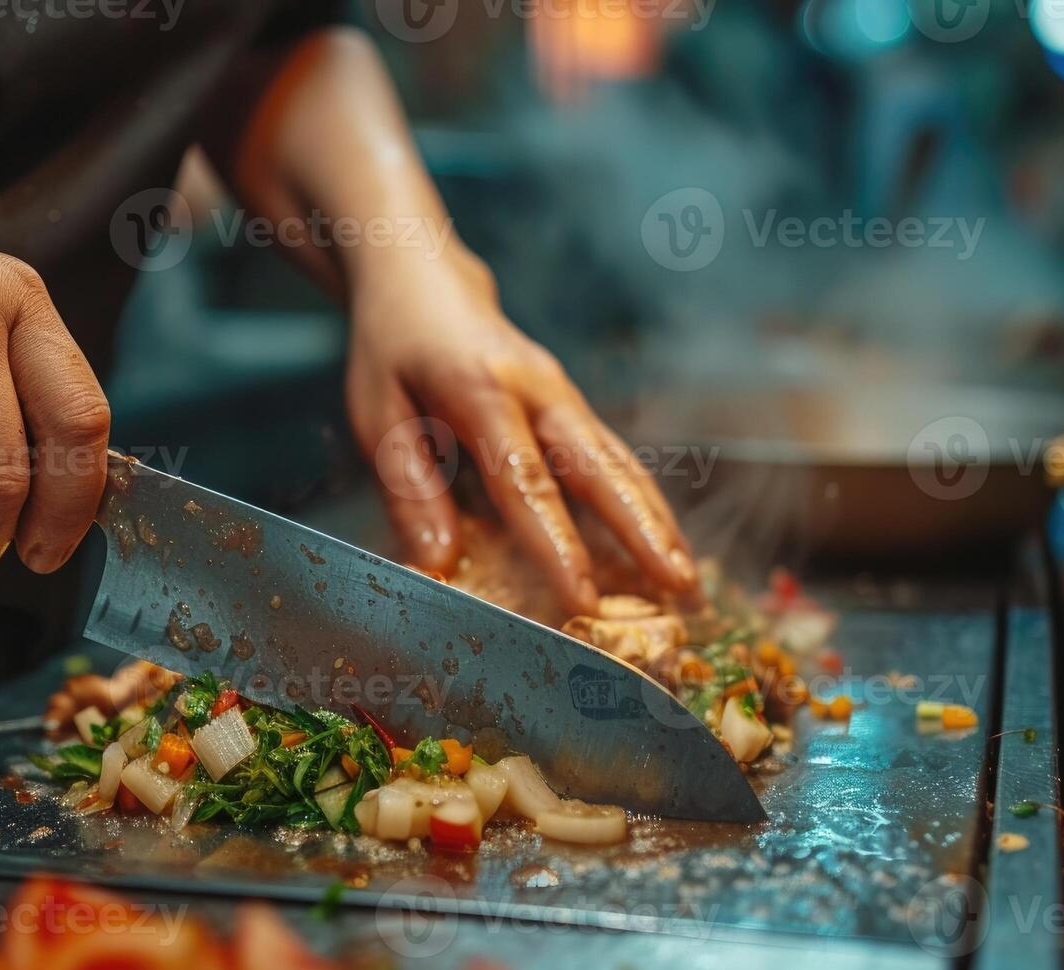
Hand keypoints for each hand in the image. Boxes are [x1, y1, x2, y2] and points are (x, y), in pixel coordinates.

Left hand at [345, 248, 698, 614]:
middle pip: (601, 467)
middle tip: (681, 586)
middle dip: (644, 531)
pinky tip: (663, 544)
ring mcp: (563, 395)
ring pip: (621, 463)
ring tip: (689, 580)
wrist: (422, 280)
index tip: (580, 596)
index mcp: (482, 391)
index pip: (525, 479)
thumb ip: (408, 490)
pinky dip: (644, 503)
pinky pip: (615, 458)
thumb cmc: (391, 350)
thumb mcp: (375, 415)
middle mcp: (539, 391)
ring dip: (658, 522)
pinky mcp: (572, 406)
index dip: (556, 542)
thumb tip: (440, 562)